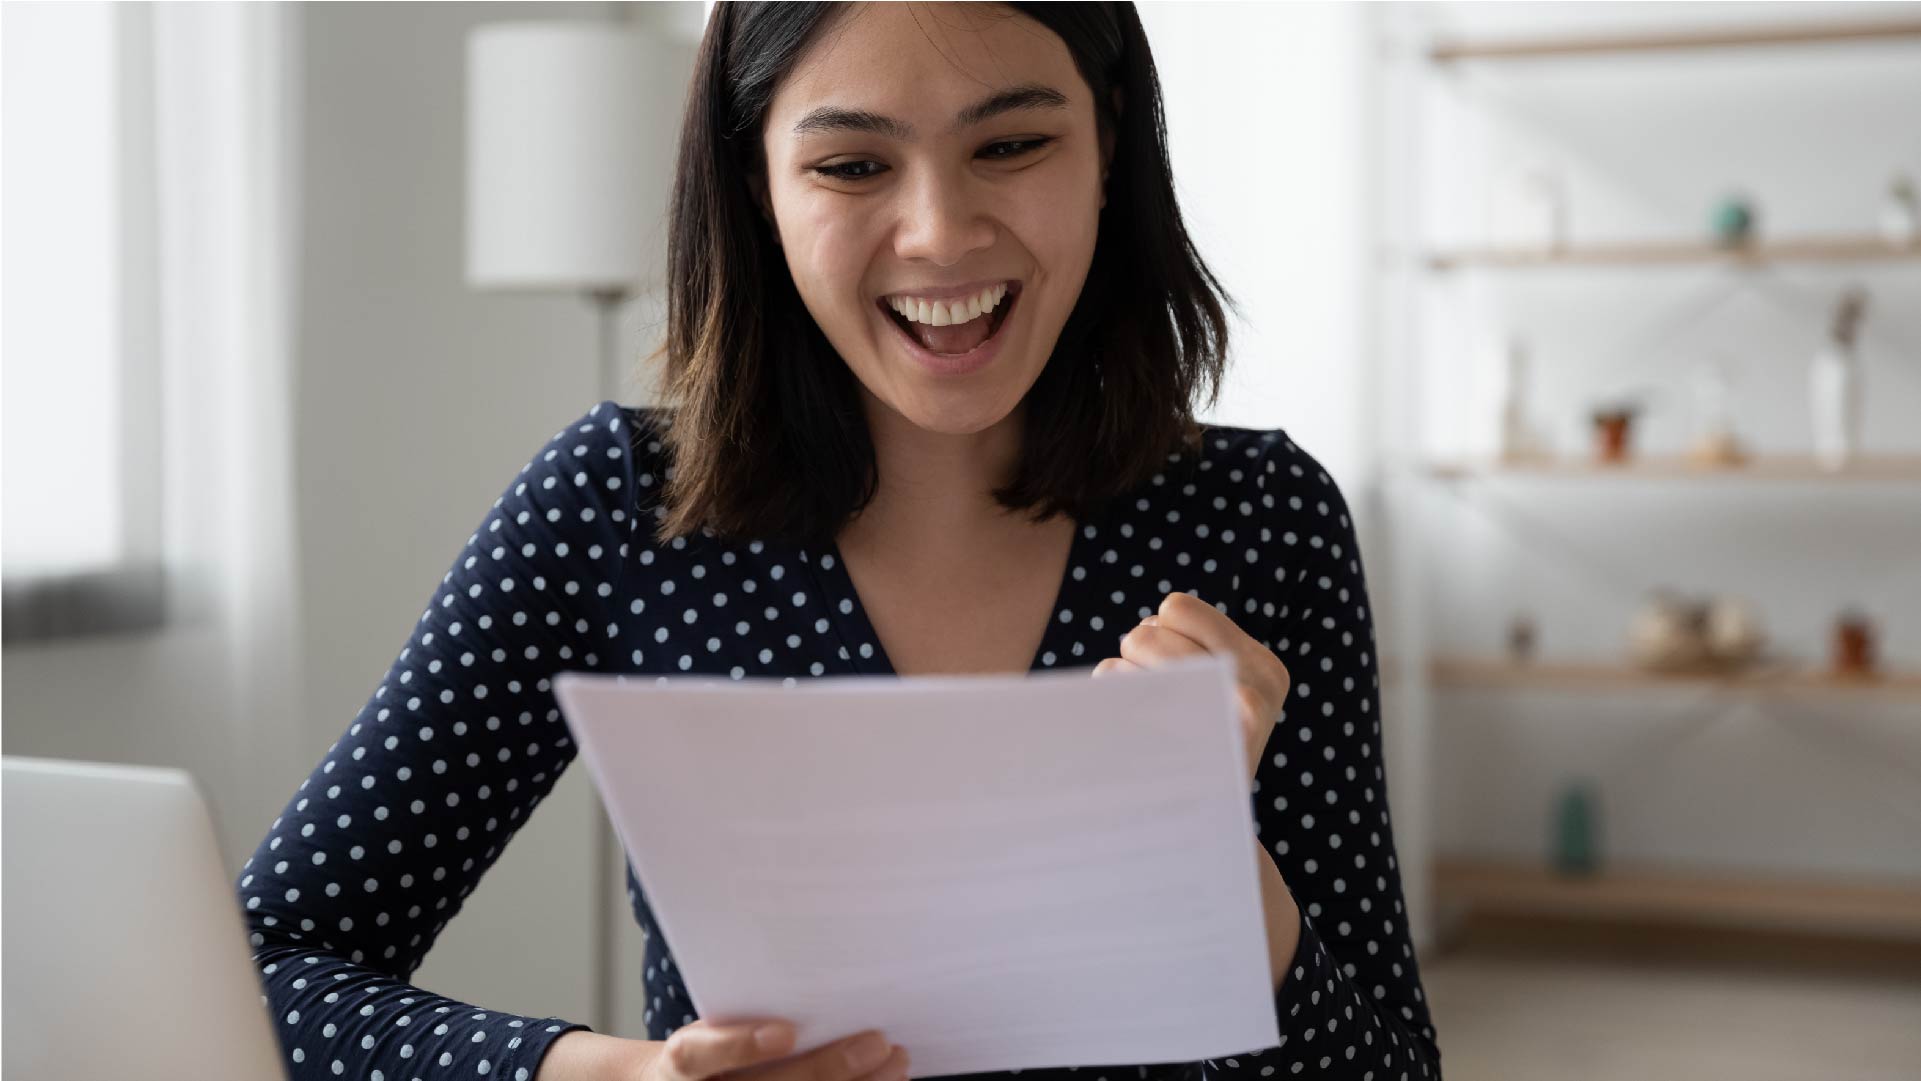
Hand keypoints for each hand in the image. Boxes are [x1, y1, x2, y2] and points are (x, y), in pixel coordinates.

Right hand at [540, 1022, 908, 1080]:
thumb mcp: (706, 1019)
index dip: (739, 1045)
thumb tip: (813, 945)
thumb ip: (742, 1002)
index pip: (697, 1056)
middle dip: (827, 1068)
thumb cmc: (704, 1044)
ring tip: (896, 1061)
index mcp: (682, 1062)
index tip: (784, 1031)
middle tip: (877, 1041)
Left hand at [1091, 591, 1290, 786]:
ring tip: (1148, 721)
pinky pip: (1112, 687)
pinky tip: (1133, 737)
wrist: (1210, 837)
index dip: (1160, 632)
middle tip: (1154, 700)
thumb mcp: (1225, 699)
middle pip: (1145, 632)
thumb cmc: (1202, 752)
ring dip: (1123, 681)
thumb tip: (1143, 631)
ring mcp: (1218, 709)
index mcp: (1265, 667)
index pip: (1177, 608)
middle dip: (1136, 657)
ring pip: (1125, 661)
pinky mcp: (1183, 733)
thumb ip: (1198, 654)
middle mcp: (1253, 683)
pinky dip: (1109, 703)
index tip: (1177, 674)